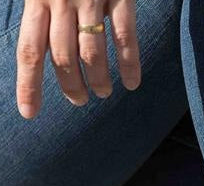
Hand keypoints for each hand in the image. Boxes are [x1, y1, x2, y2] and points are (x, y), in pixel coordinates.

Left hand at [16, 0, 139, 118]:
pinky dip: (129, 64)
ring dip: (98, 80)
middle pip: (63, 57)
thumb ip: (42, 12)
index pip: (30, 51)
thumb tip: (41, 49)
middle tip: (79, 100)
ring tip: (103, 92)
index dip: (29, 85)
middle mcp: (61, 0)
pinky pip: (125, 37)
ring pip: (92, 53)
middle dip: (71, 87)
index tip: (29, 113)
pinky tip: (132, 83)